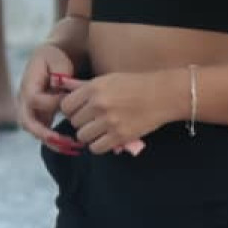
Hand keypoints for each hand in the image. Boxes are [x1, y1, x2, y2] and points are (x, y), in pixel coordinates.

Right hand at [17, 44, 80, 153]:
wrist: (49, 59)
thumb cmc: (55, 59)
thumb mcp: (58, 61)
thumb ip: (59, 73)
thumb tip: (57, 86)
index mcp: (27, 85)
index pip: (35, 100)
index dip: (52, 102)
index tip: (70, 100)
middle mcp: (24, 100)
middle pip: (26, 122)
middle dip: (44, 134)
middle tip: (63, 141)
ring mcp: (29, 110)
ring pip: (34, 131)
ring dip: (51, 141)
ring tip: (70, 147)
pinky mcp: (38, 116)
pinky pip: (42, 132)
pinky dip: (55, 140)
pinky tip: (72, 145)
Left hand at [55, 71, 181, 154]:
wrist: (162, 95)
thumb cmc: (135, 84)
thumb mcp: (108, 79)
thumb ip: (87, 88)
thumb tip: (67, 93)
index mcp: (93, 88)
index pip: (66, 106)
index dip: (71, 110)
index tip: (79, 111)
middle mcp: (98, 104)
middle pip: (74, 122)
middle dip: (81, 122)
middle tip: (91, 121)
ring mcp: (109, 121)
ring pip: (82, 136)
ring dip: (88, 135)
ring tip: (98, 131)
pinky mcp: (120, 136)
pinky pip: (97, 148)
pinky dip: (98, 145)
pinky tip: (105, 139)